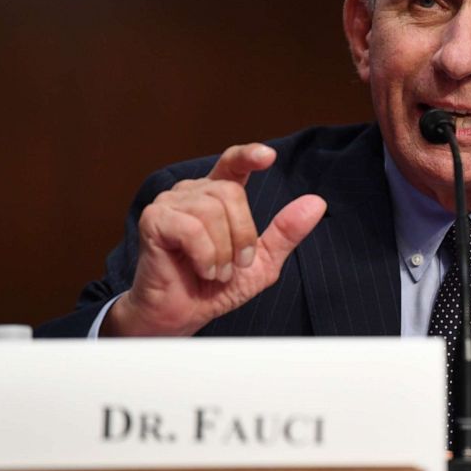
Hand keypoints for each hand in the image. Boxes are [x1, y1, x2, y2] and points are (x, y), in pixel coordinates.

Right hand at [103, 143, 325, 336]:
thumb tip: (317, 203)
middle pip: (231, 193)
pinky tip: (203, 270)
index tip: (268, 156)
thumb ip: (285, 232)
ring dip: (223, 251)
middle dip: (242, 234)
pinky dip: (205, 255)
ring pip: (212, 210)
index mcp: (217, 196)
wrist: (182, 315)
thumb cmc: (215, 287)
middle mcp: (192, 193)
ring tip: (216, 272)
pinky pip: (191, 228)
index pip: (232, 163)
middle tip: (236, 265)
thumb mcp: (261, 262)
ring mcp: (170, 203)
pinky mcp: (154, 220)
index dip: (248, 155)